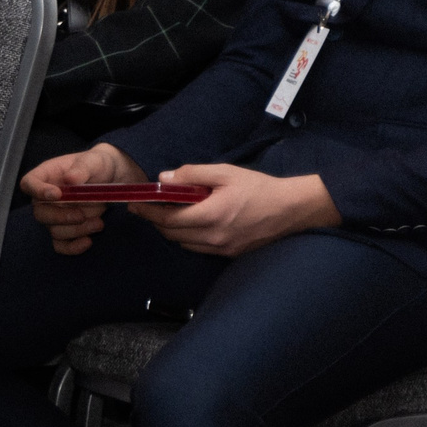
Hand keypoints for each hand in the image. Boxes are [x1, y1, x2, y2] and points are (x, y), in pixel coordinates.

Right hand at [20, 144, 141, 254]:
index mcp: (47, 175)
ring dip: (76, 231)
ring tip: (99, 223)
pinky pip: (61, 245)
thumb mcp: (94, 160)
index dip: (37, 190)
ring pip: (54, 231)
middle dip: (61, 217)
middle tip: (82, 215)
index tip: (57, 194)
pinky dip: (73, 247)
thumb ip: (82, 168)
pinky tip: (88, 241)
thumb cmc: (98, 165)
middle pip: (40, 213)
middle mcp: (46, 197)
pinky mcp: (67, 229)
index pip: (29, 183)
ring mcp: (56, 215)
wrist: (113, 177)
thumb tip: (69, 179)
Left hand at [128, 165, 340, 258]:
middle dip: (156, 221)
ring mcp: (223, 249)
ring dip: (172, 230)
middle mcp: (214, 237)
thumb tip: (164, 179)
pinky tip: (192, 223)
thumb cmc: (258, 187)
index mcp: (210, 216)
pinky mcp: (231, 254)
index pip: (167, 219)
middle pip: (171, 234)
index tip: (135, 204)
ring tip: (169, 213)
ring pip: (184, 243)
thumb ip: (192, 175)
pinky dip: (189, 237)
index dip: (148, 212)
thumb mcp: (224, 173)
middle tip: (148, 207)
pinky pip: (200, 248)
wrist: (292, 208)